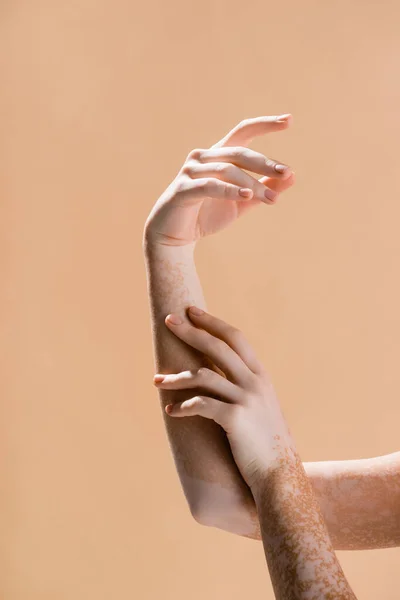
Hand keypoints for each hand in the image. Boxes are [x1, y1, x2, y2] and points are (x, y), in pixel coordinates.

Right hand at [144, 115, 294, 246]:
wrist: (174, 236)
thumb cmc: (207, 214)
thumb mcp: (241, 202)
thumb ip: (264, 189)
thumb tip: (293, 176)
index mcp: (218, 155)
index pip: (243, 131)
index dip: (265, 124)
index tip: (289, 120)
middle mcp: (204, 157)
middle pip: (239, 152)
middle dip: (264, 163)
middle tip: (286, 173)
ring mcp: (191, 171)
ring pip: (228, 170)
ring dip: (253, 184)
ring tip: (272, 200)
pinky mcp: (183, 189)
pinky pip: (210, 186)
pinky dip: (229, 190)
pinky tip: (247, 195)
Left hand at [153, 306, 291, 491]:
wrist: (280, 476)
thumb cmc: (265, 444)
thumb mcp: (262, 407)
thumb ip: (245, 388)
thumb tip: (218, 376)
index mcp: (261, 376)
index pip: (235, 338)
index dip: (213, 323)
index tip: (192, 311)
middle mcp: (256, 382)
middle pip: (218, 346)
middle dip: (191, 331)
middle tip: (169, 320)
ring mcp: (247, 399)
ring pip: (203, 375)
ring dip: (176, 377)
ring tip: (156, 381)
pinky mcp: (235, 418)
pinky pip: (200, 404)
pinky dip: (181, 406)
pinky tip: (171, 411)